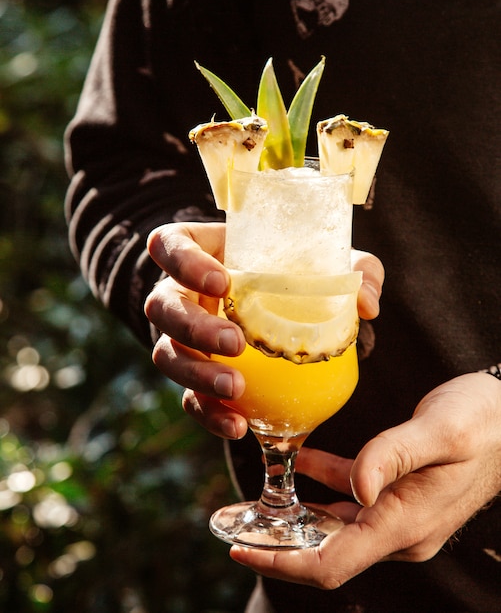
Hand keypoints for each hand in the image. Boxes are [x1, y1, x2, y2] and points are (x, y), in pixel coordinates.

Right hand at [145, 221, 383, 438]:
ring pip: (166, 354)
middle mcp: (182, 294)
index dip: (183, 262)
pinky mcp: (196, 375)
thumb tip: (366, 305)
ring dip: (196, 374)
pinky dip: (210, 413)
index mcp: (203, 254)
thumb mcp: (327, 261)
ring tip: (236, 388)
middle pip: (161, 306)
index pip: (169, 245)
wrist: (282, 313)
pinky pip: (189, 398)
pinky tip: (239, 426)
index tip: (223, 283)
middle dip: (192, 326)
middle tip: (235, 343)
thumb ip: (355, 270)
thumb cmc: (296, 274)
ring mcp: (183, 338)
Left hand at [230, 373, 500, 587]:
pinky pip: (348, 499)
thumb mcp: (440, 431)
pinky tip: (299, 461)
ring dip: (294, 517)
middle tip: (233, 525)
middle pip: (325, 551)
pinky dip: (320, 485)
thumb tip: (355, 488)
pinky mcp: (397, 497)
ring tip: (253, 502)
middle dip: (278, 544)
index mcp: (405, 522)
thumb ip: (394, 456)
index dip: (284, 561)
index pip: (332, 561)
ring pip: (332, 526)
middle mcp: (398, 529)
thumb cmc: (482, 422)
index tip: (243, 548)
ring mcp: (396, 515)